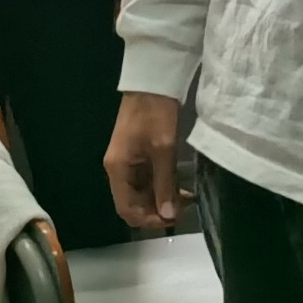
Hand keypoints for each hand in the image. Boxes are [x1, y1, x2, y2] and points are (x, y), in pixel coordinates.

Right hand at [107, 93, 182, 231]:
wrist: (152, 83)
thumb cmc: (155, 115)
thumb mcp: (164, 150)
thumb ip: (165, 184)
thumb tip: (168, 216)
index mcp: (117, 169)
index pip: (127, 209)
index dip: (149, 220)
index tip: (172, 219)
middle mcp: (118, 170)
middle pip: (132, 204)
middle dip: (156, 211)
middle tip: (182, 209)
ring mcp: (127, 163)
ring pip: (141, 194)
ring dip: (160, 200)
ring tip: (185, 199)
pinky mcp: (136, 157)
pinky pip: (146, 181)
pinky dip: (161, 187)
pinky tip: (179, 187)